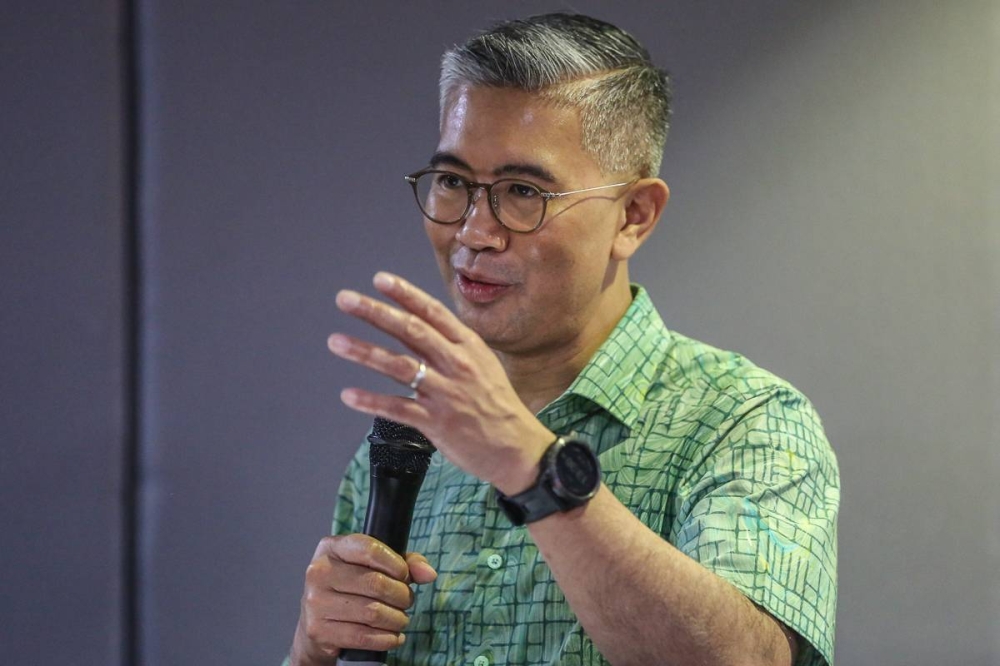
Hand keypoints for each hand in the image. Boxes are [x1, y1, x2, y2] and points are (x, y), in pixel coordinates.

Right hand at [290, 534, 436, 664]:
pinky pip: (363, 637)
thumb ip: (405, 562)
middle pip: (376, 583)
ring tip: (400, 619)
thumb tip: (429, 574)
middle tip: (406, 601)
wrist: (317, 624)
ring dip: (397, 619)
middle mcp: (319, 572)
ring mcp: (316, 602)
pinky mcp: (318, 630)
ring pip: (373, 613)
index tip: (404, 576)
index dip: (396, 565)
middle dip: (401, 595)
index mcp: (331, 548)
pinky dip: (386, 639)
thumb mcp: (373, 566)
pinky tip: (393, 636)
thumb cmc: (351, 588)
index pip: (370, 549)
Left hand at [327, 271, 552, 493]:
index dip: (405, 294)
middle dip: (375, 312)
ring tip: (336, 341)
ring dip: (364, 351)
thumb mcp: (483, 364)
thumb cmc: (497, 405)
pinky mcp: (436, 422)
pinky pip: (397, 408)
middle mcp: (456, 364)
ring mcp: (446, 393)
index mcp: (468, 346)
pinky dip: (371, 400)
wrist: (517, 448)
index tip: (379, 279)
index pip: (432, 312)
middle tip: (345, 300)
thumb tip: (422, 325)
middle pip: (411, 330)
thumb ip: (453, 345)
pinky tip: (349, 394)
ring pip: (399, 366)